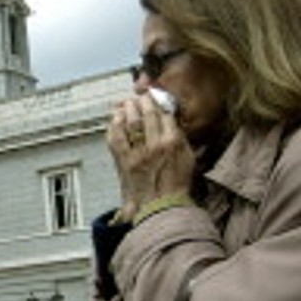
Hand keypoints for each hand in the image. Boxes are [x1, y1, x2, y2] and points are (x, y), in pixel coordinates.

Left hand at [105, 93, 194, 221]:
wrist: (161, 205)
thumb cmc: (176, 184)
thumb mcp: (187, 157)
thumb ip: (179, 137)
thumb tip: (170, 121)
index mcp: (173, 142)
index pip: (164, 114)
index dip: (158, 101)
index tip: (155, 96)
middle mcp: (155, 144)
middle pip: (147, 114)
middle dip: (143, 101)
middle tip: (140, 96)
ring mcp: (137, 152)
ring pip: (130, 123)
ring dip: (127, 109)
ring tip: (127, 103)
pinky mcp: (123, 161)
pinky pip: (115, 138)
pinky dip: (114, 126)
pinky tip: (115, 119)